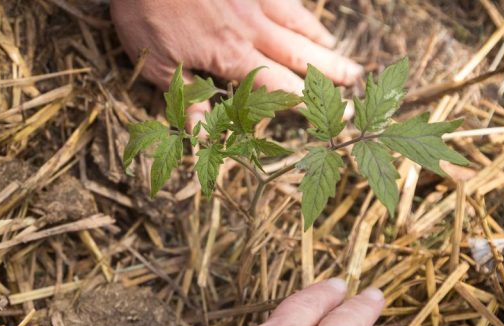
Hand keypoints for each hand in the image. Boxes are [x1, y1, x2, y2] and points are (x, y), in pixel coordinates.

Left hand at [111, 0, 362, 124]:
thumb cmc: (146, 12)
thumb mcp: (155, 64)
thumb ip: (185, 98)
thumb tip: (203, 134)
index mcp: (231, 55)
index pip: (278, 86)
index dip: (304, 102)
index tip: (330, 115)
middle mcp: (251, 28)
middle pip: (300, 53)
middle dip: (331, 70)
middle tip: (357, 80)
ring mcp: (254, 0)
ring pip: (297, 22)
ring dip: (320, 38)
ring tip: (337, 49)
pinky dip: (298, 10)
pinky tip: (304, 15)